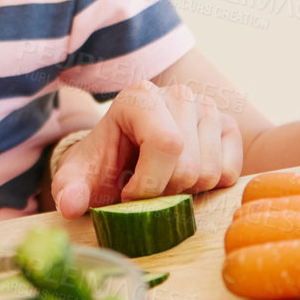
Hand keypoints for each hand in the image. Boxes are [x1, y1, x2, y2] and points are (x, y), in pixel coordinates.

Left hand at [50, 80, 242, 217]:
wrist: (125, 159)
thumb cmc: (105, 165)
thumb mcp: (79, 176)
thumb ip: (68, 188)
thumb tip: (68, 205)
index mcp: (140, 96)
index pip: (166, 144)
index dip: (150, 183)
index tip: (129, 194)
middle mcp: (178, 94)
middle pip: (189, 165)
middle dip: (166, 192)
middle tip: (147, 189)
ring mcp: (207, 108)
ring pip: (211, 173)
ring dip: (187, 191)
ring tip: (165, 180)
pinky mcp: (228, 127)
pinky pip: (231, 173)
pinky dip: (210, 187)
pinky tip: (186, 176)